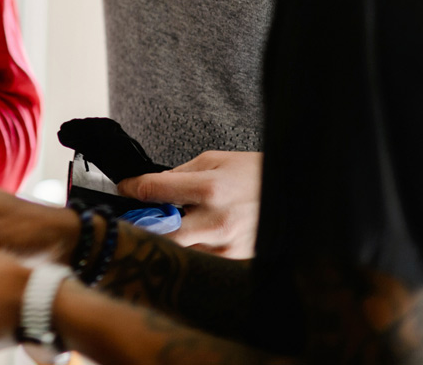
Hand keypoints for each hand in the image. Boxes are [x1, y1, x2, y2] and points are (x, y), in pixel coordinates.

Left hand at [117, 150, 260, 257]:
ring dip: (167, 238)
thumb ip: (180, 173)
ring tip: (169, 224)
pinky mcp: (234, 261)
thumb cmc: (255, 174)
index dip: (132, 188)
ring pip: (178, 250)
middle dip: (144, 224)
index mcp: (210, 189)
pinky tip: (193, 236)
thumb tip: (154, 185)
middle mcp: (216, 221)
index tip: (125, 188)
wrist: (296, 195)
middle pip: (161, 232)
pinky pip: (199, 259)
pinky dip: (190, 249)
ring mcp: (225, 246)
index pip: (154, 190)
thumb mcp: (215, 160)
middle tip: (138, 216)